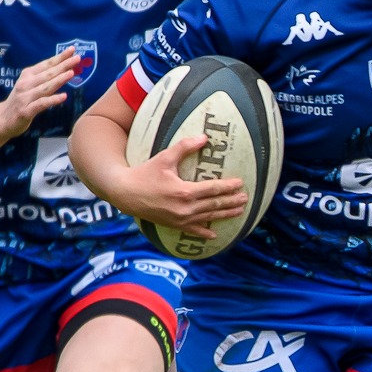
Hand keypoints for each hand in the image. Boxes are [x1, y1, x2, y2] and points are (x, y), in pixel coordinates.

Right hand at [0, 48, 78, 133]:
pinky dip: (52, 100)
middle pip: (48, 74)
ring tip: (71, 73)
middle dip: (63, 65)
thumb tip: (63, 68)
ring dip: (58, 79)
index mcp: (28, 75)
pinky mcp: (26, 111)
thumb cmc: (21, 100)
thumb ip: (44, 78)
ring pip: (45, 87)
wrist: (2, 119)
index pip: (46, 64)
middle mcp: (26, 84)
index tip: (72, 49)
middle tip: (77, 58)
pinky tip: (63, 97)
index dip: (59, 57)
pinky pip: (41, 104)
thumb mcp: (29, 85)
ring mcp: (25, 97)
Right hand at [116, 134, 248, 238]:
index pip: (213, 189)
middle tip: (246, 198)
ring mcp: (180, 219)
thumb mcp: (165, 158)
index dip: (229, 187)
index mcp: (184, 191)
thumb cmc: (145, 173)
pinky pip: (193, 231)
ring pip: (208, 217)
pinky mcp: (174, 225)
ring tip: (240, 211)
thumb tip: (204, 137)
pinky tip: (214, 234)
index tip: (241, 183)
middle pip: (215, 204)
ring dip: (225, 214)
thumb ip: (185, 147)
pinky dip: (204, 232)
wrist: (125, 193)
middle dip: (232, 201)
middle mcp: (185, 208)